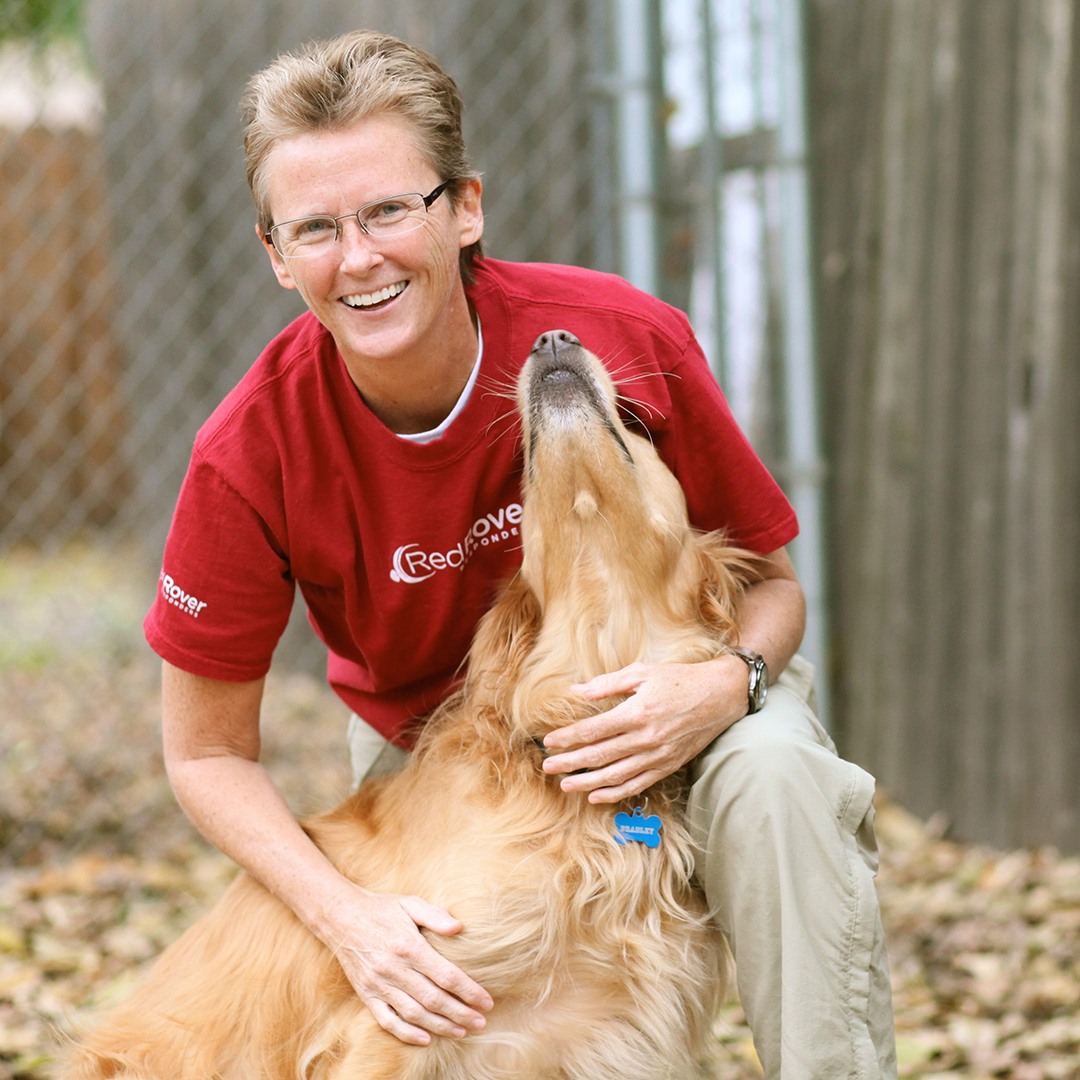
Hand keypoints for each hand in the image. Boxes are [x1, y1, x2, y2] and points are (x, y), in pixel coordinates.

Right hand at [322, 883, 493, 1044]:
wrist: (340, 917)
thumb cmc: (381, 908)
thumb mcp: (409, 902)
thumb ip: (435, 915)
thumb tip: (459, 927)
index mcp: (409, 946)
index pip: (446, 975)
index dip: (469, 991)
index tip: (486, 1001)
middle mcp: (394, 969)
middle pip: (434, 999)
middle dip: (460, 1013)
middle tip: (481, 1022)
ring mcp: (379, 985)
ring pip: (414, 1013)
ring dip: (440, 1026)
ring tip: (462, 1032)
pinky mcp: (367, 995)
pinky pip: (388, 1020)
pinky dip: (407, 1033)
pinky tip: (426, 1039)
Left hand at [541, 657, 747, 803]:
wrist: (720, 696)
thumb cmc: (679, 679)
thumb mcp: (642, 672)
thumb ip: (607, 684)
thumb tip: (576, 691)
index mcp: (636, 712)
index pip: (593, 730)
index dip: (568, 737)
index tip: (549, 742)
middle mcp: (645, 738)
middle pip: (599, 755)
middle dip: (570, 762)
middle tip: (547, 767)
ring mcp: (657, 755)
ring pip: (615, 775)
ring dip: (587, 782)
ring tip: (565, 785)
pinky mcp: (668, 766)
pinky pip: (637, 784)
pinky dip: (615, 793)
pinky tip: (596, 796)